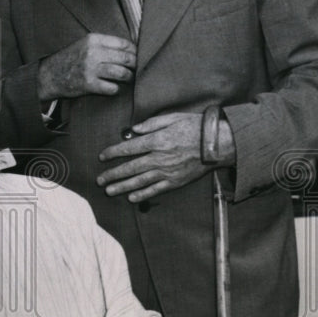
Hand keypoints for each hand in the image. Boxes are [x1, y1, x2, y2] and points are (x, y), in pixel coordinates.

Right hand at [37, 33, 135, 100]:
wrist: (50, 75)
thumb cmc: (70, 59)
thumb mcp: (84, 44)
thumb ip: (104, 44)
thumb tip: (130, 49)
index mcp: (93, 40)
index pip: (124, 44)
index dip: (134, 51)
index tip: (136, 56)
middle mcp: (93, 52)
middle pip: (125, 58)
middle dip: (134, 64)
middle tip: (135, 68)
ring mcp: (91, 69)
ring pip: (121, 73)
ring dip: (128, 77)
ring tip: (127, 78)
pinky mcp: (89, 84)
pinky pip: (112, 88)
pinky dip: (116, 88)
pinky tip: (113, 87)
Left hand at [97, 112, 234, 201]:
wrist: (218, 144)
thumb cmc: (196, 127)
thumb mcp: (172, 118)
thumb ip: (151, 124)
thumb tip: (133, 130)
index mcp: (157, 141)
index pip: (128, 148)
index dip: (113, 153)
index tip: (102, 157)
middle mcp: (159, 158)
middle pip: (130, 168)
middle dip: (112, 174)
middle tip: (99, 180)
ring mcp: (167, 172)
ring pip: (140, 181)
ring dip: (122, 187)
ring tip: (109, 191)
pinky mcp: (176, 181)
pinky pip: (156, 189)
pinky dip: (143, 194)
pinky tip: (131, 198)